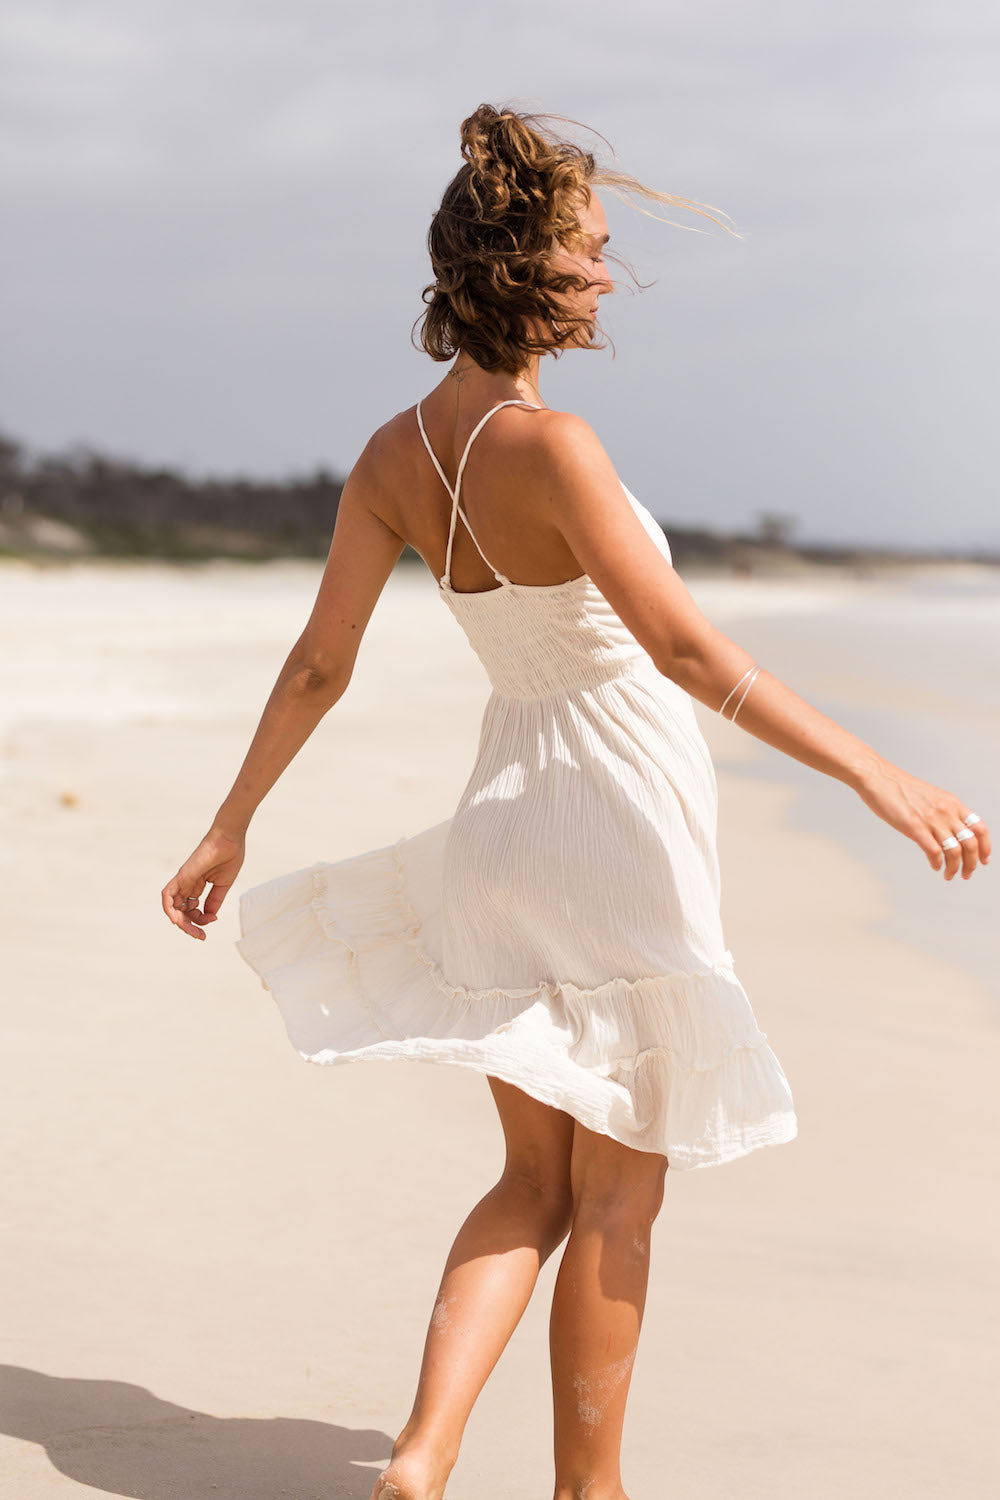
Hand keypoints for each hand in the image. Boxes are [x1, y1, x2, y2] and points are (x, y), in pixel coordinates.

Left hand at [161, 827, 245, 938]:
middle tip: (201, 936)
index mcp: (198, 886)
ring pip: (172, 907)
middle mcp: (187, 885)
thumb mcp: (223, 885)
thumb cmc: (230, 856)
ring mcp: (183, 881)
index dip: (200, 920)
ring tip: (193, 931)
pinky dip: (168, 909)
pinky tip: (177, 920)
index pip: (191, 909)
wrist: (230, 839)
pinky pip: (167, 895)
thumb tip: (209, 917)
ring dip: (181, 922)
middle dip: (189, 926)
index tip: (213, 922)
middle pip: (181, 911)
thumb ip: (214, 901)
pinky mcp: (181, 876)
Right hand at [854, 762, 989, 880]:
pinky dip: (937, 863)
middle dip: (971, 864)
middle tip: (966, 874)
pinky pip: (934, 852)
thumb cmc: (899, 788)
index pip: (979, 828)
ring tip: (949, 875)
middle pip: (971, 844)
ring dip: (955, 868)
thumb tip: (949, 830)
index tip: (983, 860)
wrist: (879, 778)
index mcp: (952, 803)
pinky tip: (934, 866)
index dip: (985, 847)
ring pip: (955, 851)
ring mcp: (931, 820)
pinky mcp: (915, 827)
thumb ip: (943, 812)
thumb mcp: (931, 797)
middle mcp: (946, 811)